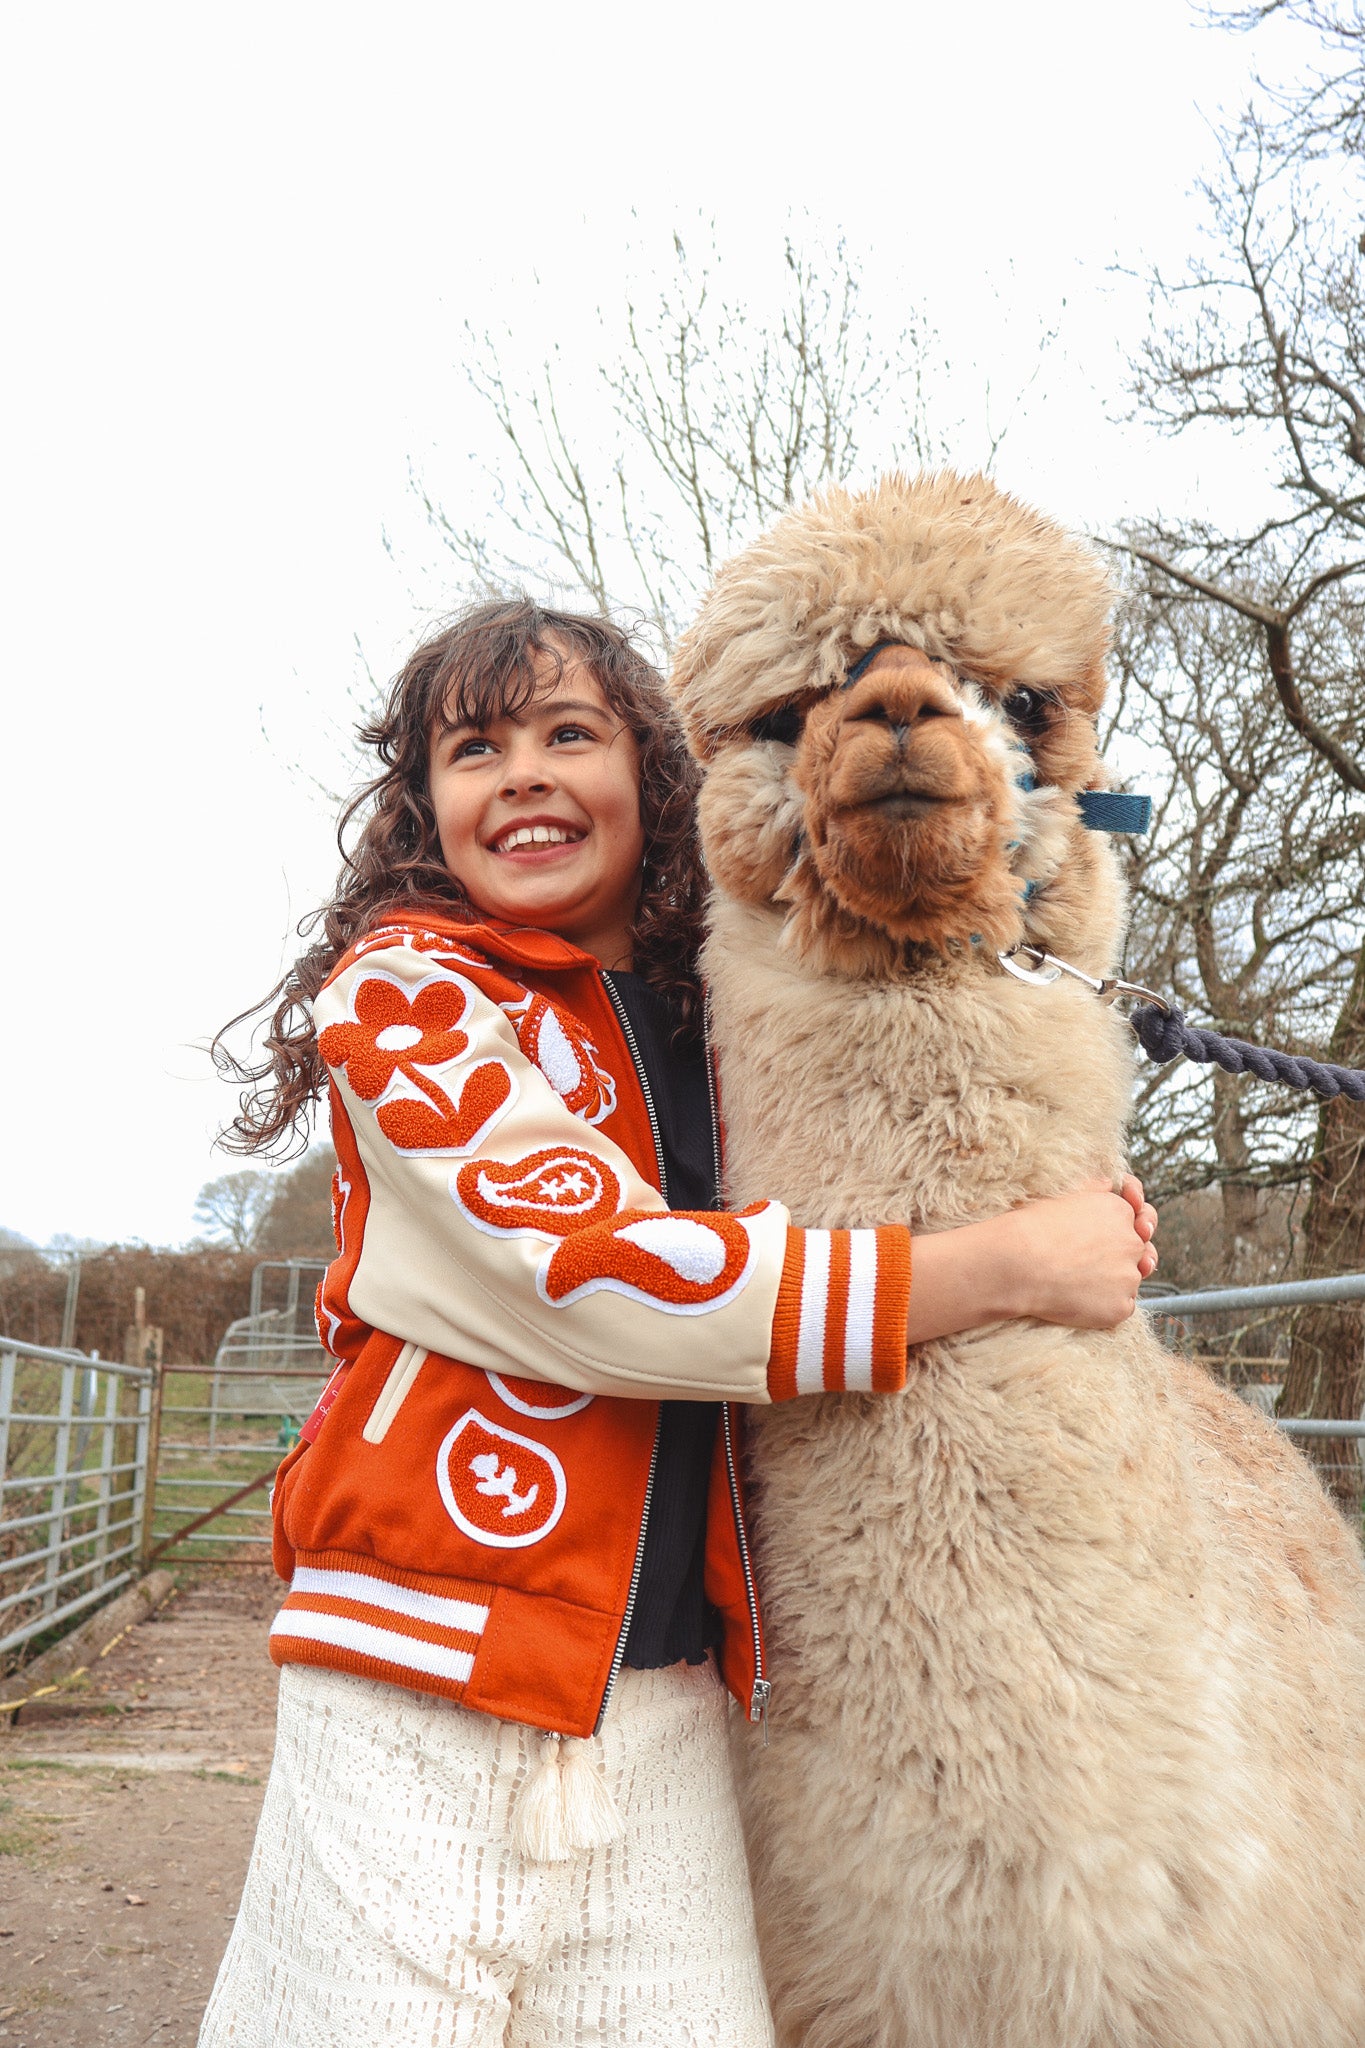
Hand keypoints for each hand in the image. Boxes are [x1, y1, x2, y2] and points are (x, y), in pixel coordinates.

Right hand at [905, 1175, 1158, 1343]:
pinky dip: (1106, 1306)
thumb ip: (1094, 1190)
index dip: (1129, 1228)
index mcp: (1119, 1211)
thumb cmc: (1032, 1228)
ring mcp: (1128, 1277)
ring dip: (1114, 1283)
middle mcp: (1131, 1242)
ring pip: (1129, 1281)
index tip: (1112, 1238)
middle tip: (1091, 1263)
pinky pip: (1122, 1307)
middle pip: (1138, 1252)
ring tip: (1080, 1281)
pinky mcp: (1121, 1307)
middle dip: (1122, 1257)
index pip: (1138, 1221)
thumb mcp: (1064, 1196)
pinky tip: (1080, 1300)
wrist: (1019, 1264)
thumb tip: (1111, 1183)